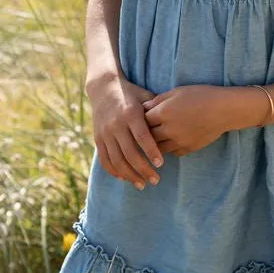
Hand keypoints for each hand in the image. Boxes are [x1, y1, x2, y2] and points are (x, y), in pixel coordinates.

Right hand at [88, 73, 164, 189]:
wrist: (103, 88)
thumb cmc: (132, 93)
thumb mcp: (145, 97)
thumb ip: (157, 111)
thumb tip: (176, 124)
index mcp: (130, 113)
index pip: (142, 136)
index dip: (151, 151)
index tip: (161, 164)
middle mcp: (116, 124)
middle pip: (129, 153)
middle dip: (143, 169)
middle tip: (156, 180)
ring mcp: (105, 133)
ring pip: (116, 160)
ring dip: (129, 175)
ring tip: (142, 184)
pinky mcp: (98, 139)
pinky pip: (105, 160)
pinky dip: (114, 171)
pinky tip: (125, 178)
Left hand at [141, 85, 238, 155]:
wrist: (224, 109)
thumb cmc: (201, 95)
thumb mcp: (177, 92)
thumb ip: (158, 100)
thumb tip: (144, 107)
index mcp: (164, 112)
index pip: (142, 120)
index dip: (141, 118)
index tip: (141, 117)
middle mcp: (168, 129)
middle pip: (147, 136)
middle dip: (145, 133)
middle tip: (145, 129)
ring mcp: (178, 141)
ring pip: (157, 148)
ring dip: (155, 143)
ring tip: (156, 138)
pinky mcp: (188, 148)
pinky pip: (172, 152)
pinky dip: (169, 148)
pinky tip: (171, 141)